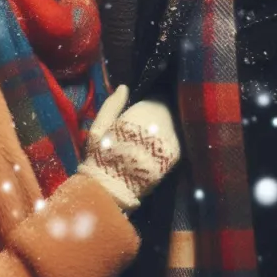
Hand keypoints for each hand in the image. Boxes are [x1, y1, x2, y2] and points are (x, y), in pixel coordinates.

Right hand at [79, 89, 180, 211]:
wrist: (110, 190)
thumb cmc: (100, 156)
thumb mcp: (99, 127)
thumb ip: (112, 105)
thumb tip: (124, 87)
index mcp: (137, 117)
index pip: (154, 100)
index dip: (151, 101)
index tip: (145, 104)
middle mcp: (156, 128)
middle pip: (166, 112)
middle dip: (160, 113)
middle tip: (150, 119)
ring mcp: (167, 143)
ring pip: (174, 126)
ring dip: (167, 126)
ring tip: (155, 133)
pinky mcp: (173, 159)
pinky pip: (177, 142)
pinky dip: (171, 141)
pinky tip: (161, 145)